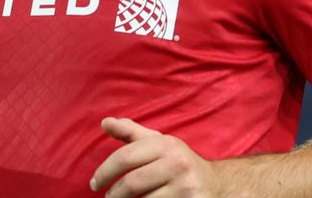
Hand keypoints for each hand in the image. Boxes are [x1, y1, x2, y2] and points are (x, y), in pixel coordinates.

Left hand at [91, 117, 220, 196]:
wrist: (217, 185)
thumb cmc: (179, 164)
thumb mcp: (159, 144)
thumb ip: (131, 133)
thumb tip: (104, 122)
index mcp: (166, 144)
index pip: (126, 157)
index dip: (105, 171)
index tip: (94, 184)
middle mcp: (177, 163)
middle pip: (132, 182)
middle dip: (114, 194)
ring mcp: (185, 187)